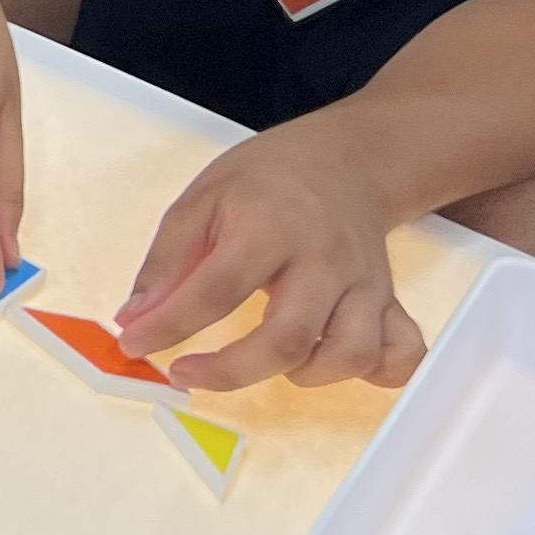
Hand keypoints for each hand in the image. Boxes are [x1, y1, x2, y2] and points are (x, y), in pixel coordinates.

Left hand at [117, 117, 424, 389]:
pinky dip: (373, 373)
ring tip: (265, 359)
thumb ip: (167, 260)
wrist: (346, 159)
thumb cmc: (267, 180)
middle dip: (229, 371)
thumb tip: (135, 317)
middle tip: (187, 372)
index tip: (135, 343)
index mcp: (269, 228)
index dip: (169, 326)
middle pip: (287, 339)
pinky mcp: (389, 301)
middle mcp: (323, 260)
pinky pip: (399, 354)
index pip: (215, 290)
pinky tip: (331, 362)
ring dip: (302, 375)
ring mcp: (363, 284)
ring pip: (349, 355)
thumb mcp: (202, 199)